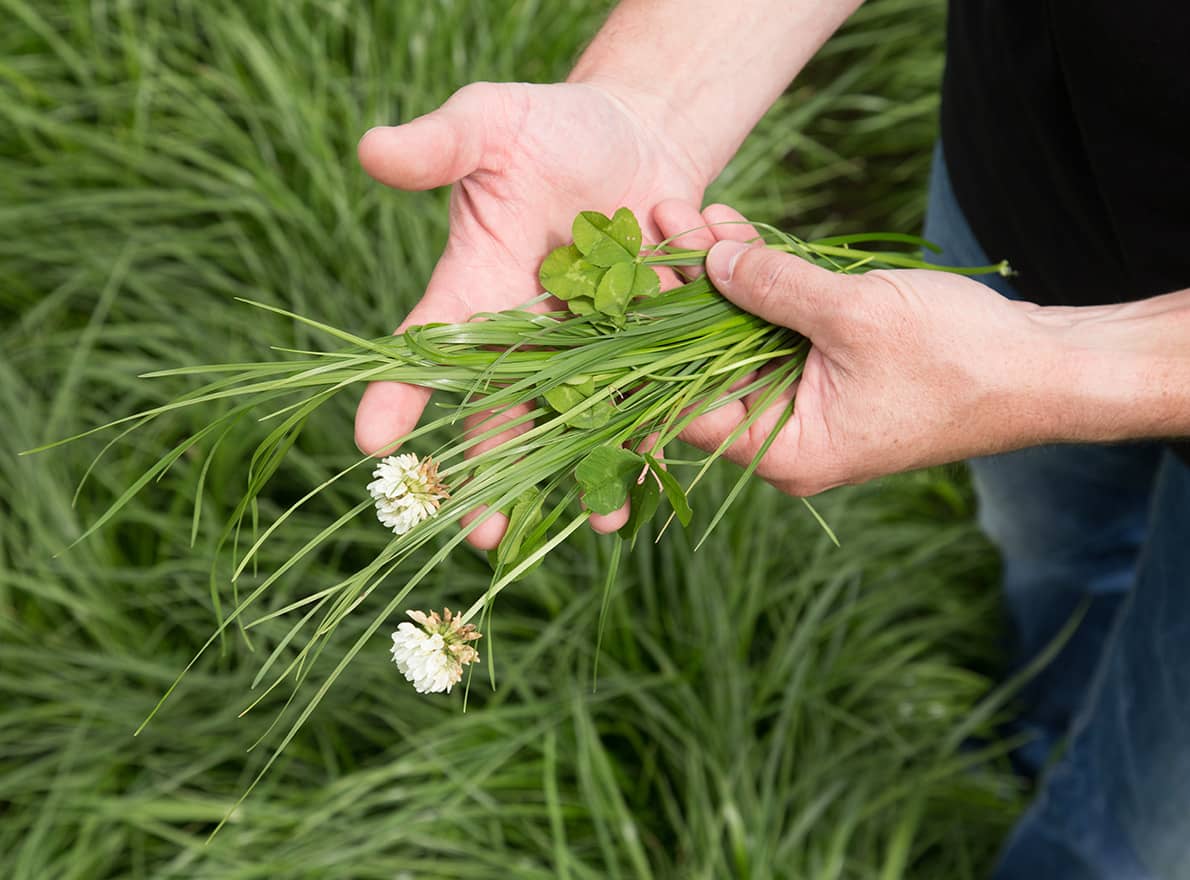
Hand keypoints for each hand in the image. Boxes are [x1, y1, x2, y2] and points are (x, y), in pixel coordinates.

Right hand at [355, 82, 709, 547]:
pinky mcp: (646, 342)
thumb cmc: (552, 127)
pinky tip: (650, 483)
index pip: (430, 344)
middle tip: (479, 534)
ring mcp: (588, 343)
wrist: (637, 138)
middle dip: (489, 471)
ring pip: (574, 419)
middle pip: (499, 409)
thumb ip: (441, 144)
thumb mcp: (493, 123)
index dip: (400, 390)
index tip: (373, 441)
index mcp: (478, 286)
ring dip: (581, 471)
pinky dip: (649, 436)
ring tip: (593, 522)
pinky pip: (644, 396)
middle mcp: (528, 330)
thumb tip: (372, 149)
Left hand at [652, 201, 1074, 494]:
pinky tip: (730, 230)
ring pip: (740, 334)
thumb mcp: (856, 316)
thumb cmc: (959, 358)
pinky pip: (779, 324)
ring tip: (685, 213)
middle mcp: (786, 433)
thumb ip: (775, 289)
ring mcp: (808, 400)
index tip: (616, 297)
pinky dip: (761, 281)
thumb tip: (710, 262)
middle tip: (653, 226)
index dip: (646, 352)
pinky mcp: (829, 369)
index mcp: (785, 449)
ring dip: (720, 274)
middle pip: (708, 362)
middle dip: (683, 291)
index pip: (686, 411)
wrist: (1044, 367)